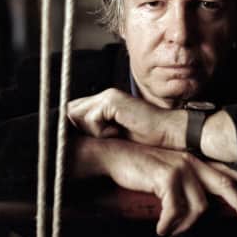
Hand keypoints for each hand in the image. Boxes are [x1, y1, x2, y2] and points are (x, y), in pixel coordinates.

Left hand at [67, 88, 185, 148]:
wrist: (167, 133)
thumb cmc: (145, 137)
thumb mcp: (114, 135)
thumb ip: (96, 130)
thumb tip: (70, 139)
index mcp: (104, 102)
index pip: (72, 110)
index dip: (72, 127)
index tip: (82, 142)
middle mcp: (104, 95)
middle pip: (69, 111)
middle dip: (78, 129)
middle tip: (101, 139)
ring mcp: (108, 96)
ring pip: (77, 115)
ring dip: (92, 131)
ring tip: (113, 134)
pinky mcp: (113, 101)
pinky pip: (92, 119)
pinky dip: (102, 131)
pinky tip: (119, 132)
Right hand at [71, 136, 236, 235]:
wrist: (116, 156)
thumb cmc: (142, 168)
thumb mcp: (168, 172)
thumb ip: (187, 184)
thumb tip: (201, 209)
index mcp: (193, 160)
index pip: (225, 169)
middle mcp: (191, 161)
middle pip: (225, 184)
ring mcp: (180, 167)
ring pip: (199, 206)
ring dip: (184, 224)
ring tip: (170, 228)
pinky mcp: (167, 176)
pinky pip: (176, 211)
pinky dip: (169, 224)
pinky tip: (161, 228)